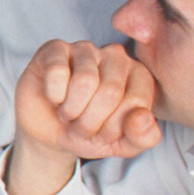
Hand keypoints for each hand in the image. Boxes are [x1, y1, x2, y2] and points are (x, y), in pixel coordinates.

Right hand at [6, 39, 161, 194]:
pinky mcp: (56, 49)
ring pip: (85, 81)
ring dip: (71, 110)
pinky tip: (54, 97)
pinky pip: (58, 71)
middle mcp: (117, 56)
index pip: (136, 103)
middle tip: (80, 130)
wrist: (49, 131)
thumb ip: (143, 137)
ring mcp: (86, 49)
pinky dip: (54, 95)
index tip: (102, 135)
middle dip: (90, 122)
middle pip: (110, 92)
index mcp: (140, 76)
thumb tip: (141, 117)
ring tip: (67, 115)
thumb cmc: (90, 133)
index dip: (114, 129)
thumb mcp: (122, 145)